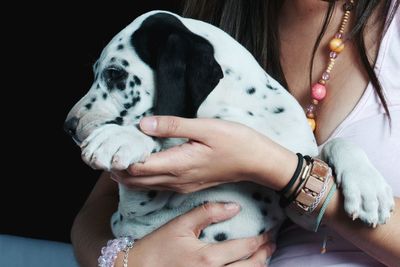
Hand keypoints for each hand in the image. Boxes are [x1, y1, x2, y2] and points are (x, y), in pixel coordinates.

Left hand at [111, 116, 296, 192]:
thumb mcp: (205, 128)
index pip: (137, 167)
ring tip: (117, 158)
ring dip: (128, 174)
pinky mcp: (188, 185)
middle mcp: (176, 180)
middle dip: (117, 169)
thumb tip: (144, 124)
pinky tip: (141, 164)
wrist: (256, 162)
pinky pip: (158, 185)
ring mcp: (182, 186)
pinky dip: (143, 177)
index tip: (106, 146)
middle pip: (136, 180)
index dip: (118, 159)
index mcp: (177, 164)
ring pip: (145, 185)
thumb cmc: (235, 142)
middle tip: (105, 152)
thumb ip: (173, 126)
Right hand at [115, 202, 275, 266]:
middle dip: (265, 254)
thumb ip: (208, 213)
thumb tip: (234, 207)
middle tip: (271, 243)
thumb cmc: (157, 247)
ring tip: (264, 256)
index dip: (262, 239)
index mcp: (209, 258)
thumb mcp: (180, 225)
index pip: (246, 248)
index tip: (269, 231)